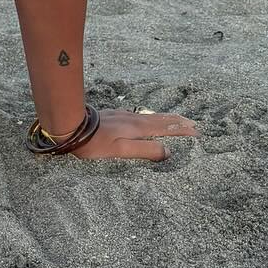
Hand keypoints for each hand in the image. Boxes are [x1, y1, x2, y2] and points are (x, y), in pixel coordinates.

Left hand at [45, 106, 198, 162]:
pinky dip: (153, 118)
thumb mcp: (120, 151)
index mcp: (138, 128)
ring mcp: (124, 115)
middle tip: (194, 124)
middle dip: (179, 122)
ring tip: (177, 121)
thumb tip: (168, 152)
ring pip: (151, 116)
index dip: (183, 131)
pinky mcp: (115, 116)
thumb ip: (144, 151)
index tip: (198, 133)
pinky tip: (148, 120)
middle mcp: (134, 119)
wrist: (70, 124)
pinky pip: (141, 116)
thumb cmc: (94, 142)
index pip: (167, 128)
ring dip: (167, 119)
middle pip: (161, 119)